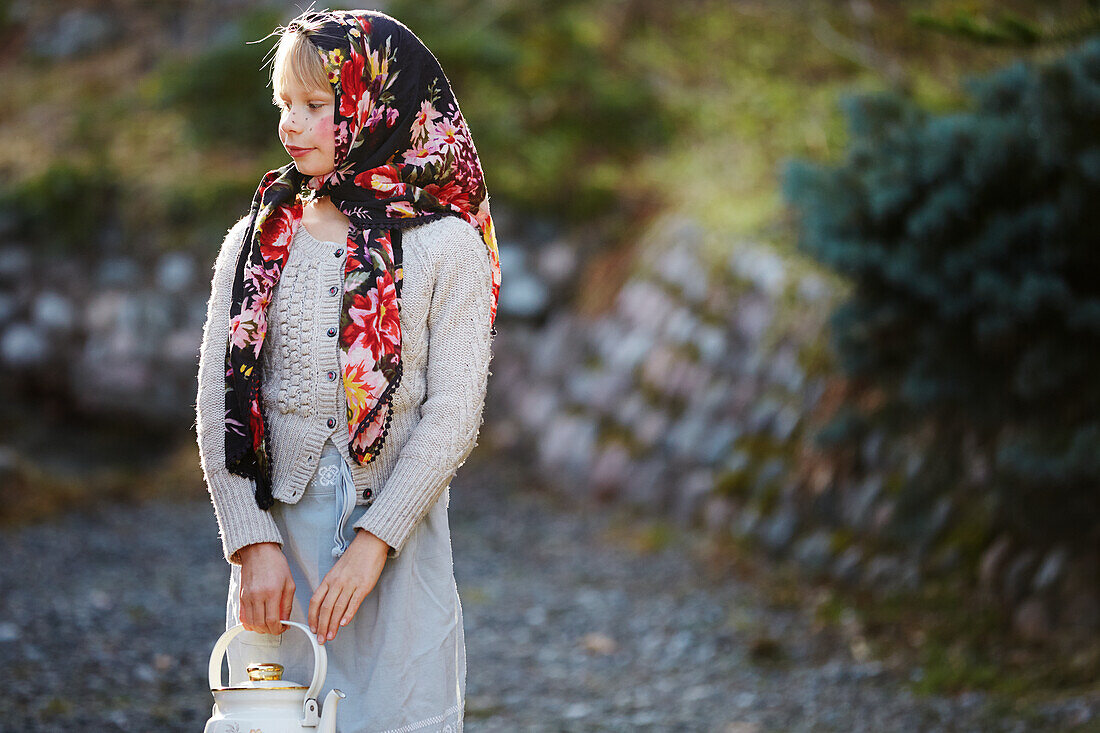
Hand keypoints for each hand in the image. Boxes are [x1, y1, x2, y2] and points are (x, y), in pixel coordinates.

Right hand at [237, 542, 294, 635]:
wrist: (258, 551)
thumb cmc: (275, 564)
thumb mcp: (289, 583)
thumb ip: (287, 604)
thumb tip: (285, 620)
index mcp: (272, 592)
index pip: (272, 620)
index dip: (278, 629)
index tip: (283, 628)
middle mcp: (257, 596)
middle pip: (260, 624)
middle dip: (270, 631)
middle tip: (277, 627)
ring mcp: (247, 597)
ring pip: (250, 623)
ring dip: (260, 629)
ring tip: (268, 624)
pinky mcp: (241, 597)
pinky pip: (242, 617)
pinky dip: (249, 623)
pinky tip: (257, 621)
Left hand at [309, 529, 388, 644]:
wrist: (369, 544)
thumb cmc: (355, 558)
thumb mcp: (337, 571)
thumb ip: (332, 587)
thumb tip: (328, 605)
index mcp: (328, 579)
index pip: (315, 601)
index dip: (312, 617)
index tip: (313, 628)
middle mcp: (337, 582)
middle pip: (325, 608)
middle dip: (322, 626)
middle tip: (321, 639)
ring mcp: (350, 584)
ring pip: (338, 608)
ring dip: (333, 624)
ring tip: (331, 636)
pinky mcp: (363, 586)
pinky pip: (354, 602)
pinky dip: (348, 614)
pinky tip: (345, 623)